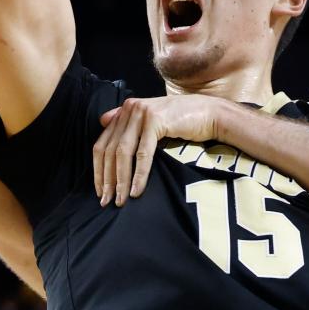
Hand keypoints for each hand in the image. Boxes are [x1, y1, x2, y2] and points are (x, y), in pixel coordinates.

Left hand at [94, 96, 224, 205]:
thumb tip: (102, 120)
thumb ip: (128, 122)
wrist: (210, 113)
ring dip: (121, 180)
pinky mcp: (155, 121)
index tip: (101, 190)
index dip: (99, 169)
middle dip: (107, 179)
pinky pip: (142, 153)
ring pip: (123, 153)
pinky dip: (138, 174)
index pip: (102, 143)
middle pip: (109, 150)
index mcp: (126, 110)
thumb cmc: (184, 120)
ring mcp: (142, 113)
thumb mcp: (152, 121)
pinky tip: (136, 190)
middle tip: (108, 200)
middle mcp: (131, 109)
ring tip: (121, 200)